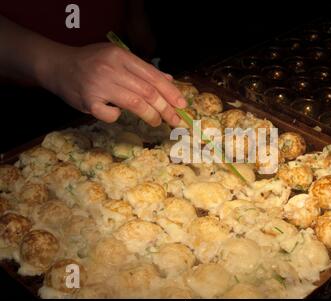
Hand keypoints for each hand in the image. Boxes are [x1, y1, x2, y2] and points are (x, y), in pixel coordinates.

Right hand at [47, 43, 185, 125]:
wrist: (56, 66)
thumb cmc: (91, 62)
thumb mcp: (117, 58)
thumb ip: (142, 70)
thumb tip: (169, 80)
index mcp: (121, 56)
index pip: (153, 76)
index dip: (170, 92)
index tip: (182, 105)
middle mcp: (111, 68)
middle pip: (148, 92)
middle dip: (166, 108)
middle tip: (175, 120)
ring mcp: (99, 85)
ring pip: (135, 104)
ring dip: (151, 115)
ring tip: (156, 122)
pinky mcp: (88, 101)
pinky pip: (112, 115)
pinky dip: (117, 117)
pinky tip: (114, 113)